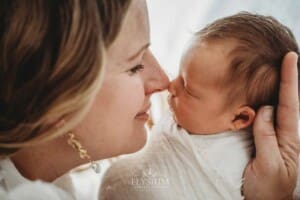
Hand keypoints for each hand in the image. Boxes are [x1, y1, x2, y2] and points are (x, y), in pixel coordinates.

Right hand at [243, 52, 299, 199]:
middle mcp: (286, 135)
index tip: (290, 58)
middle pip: (289, 101)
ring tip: (280, 70)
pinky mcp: (265, 141)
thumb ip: (266, 137)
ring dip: (280, 88)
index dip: (290, 81)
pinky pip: (266, 119)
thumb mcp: (267, 166)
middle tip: (289, 57)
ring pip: (278, 108)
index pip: (290, 105)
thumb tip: (265, 109)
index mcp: (290, 141)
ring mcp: (276, 137)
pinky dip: (267, 103)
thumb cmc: (266, 190)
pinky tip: (266, 97)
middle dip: (290, 78)